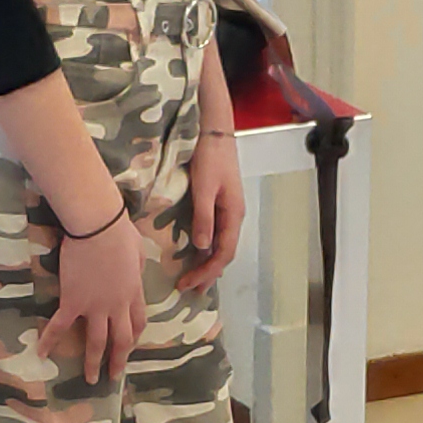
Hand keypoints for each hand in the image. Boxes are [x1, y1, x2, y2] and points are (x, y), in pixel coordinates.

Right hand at [42, 211, 149, 382]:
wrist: (97, 226)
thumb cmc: (118, 230)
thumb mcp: (137, 250)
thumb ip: (136, 266)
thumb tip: (134, 268)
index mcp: (133, 291)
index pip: (138, 322)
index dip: (134, 337)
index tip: (130, 346)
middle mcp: (117, 305)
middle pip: (121, 340)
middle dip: (118, 360)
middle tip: (114, 377)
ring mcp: (95, 305)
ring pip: (97, 341)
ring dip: (94, 362)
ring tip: (92, 380)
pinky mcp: (72, 301)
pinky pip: (60, 325)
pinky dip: (50, 340)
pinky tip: (42, 353)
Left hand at [181, 115, 244, 292]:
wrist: (215, 132)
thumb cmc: (210, 158)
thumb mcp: (204, 189)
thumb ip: (203, 217)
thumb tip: (203, 248)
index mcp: (234, 214)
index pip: (224, 253)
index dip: (207, 272)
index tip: (188, 284)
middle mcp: (234, 216)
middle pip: (224, 253)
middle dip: (208, 273)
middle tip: (188, 289)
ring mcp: (229, 211)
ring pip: (221, 245)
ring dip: (208, 264)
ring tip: (194, 279)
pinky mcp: (221, 204)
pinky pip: (217, 234)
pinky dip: (207, 249)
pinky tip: (198, 253)